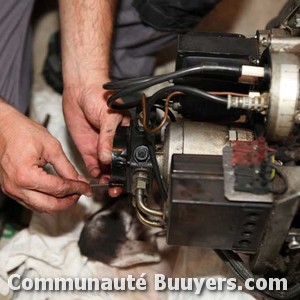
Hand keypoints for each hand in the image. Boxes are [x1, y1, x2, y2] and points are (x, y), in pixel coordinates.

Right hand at [0, 102, 90, 212]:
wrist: (1, 126)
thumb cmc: (22, 131)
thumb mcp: (51, 147)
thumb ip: (66, 167)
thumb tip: (78, 180)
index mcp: (26, 175)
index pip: (59, 189)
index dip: (77, 189)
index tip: (87, 188)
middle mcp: (16, 187)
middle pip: (50, 206)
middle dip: (69, 201)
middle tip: (81, 193)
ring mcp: (11, 190)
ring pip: (40, 208)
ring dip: (59, 204)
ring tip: (72, 193)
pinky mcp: (10, 189)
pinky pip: (31, 202)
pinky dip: (47, 201)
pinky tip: (58, 193)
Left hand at [62, 81, 129, 196]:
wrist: (79, 90)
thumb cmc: (100, 96)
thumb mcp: (109, 117)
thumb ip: (109, 138)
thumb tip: (108, 156)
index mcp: (125, 135)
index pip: (130, 155)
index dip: (130, 168)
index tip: (128, 178)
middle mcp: (113, 143)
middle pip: (118, 165)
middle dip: (118, 178)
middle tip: (115, 186)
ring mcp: (100, 147)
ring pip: (105, 168)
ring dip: (106, 178)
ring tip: (106, 183)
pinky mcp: (87, 148)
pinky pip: (92, 164)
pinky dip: (93, 172)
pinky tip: (95, 175)